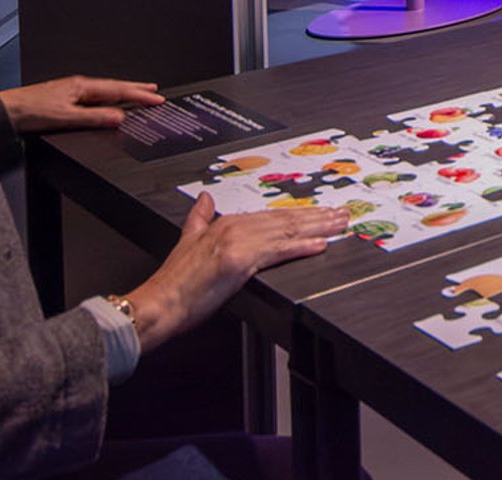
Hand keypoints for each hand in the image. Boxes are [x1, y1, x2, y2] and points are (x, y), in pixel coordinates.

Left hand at [0, 75, 163, 132]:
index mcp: (81, 87)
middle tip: (154, 90)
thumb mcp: (65, 117)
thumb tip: (119, 117)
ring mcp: (71, 91)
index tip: (156, 98)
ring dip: (123, 92)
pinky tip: (108, 103)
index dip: (139, 95)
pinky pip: (95, 97)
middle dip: (136, 89)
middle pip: (114, 87)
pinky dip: (109, 98)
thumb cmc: (28, 111)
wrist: (4, 112)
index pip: (118, 90)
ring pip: (105, 91)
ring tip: (137, 94)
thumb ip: (93, 117)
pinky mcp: (65, 98)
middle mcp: (78, 86)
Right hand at [123, 193, 346, 349]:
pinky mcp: (240, 261)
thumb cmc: (173, 283)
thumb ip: (199, 218)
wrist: (158, 304)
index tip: (320, 212)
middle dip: (317, 217)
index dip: (299, 214)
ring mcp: (238, 243)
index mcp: (225, 223)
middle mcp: (234, 228)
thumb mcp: (186, 240)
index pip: (272, 216)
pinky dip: (301, 246)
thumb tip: (204, 197)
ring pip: (286, 232)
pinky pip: (278, 251)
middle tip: (343, 214)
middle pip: (284, 220)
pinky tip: (320, 244)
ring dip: (318, 227)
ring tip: (340, 225)